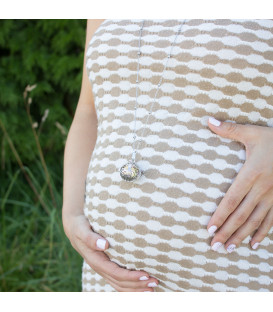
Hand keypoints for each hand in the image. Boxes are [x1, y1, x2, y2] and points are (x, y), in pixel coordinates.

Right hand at [62, 213, 158, 290]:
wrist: (74, 227)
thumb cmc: (80, 226)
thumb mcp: (82, 229)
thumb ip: (90, 238)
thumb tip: (104, 245)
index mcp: (96, 261)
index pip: (116, 273)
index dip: (131, 277)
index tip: (146, 274)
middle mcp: (100, 268)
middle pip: (120, 283)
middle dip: (138, 285)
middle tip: (155, 282)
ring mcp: (103, 269)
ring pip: (120, 285)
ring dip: (136, 288)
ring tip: (153, 287)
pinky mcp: (106, 266)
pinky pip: (118, 280)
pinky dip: (131, 285)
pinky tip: (142, 284)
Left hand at [206, 117, 272, 252]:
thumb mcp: (253, 132)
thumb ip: (230, 129)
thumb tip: (209, 120)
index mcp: (252, 173)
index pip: (232, 199)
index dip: (220, 215)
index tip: (209, 229)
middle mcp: (262, 189)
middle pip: (241, 215)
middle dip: (227, 232)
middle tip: (214, 247)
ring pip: (255, 221)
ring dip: (241, 236)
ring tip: (229, 250)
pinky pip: (272, 220)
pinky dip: (263, 233)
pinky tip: (254, 244)